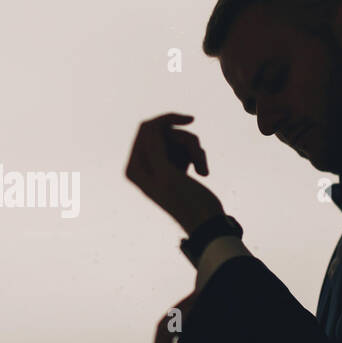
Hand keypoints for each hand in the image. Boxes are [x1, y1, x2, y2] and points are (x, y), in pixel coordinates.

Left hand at [125, 113, 223, 233]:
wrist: (207, 221)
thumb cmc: (187, 201)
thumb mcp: (167, 174)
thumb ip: (154, 149)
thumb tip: (147, 126)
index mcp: (135, 168)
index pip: (146, 129)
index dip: (167, 121)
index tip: (190, 121)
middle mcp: (144, 166)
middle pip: (163, 132)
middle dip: (185, 141)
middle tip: (198, 158)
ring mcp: (160, 166)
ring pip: (178, 139)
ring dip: (194, 150)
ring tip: (202, 169)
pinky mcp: (175, 168)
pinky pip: (186, 149)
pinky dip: (197, 156)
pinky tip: (203, 172)